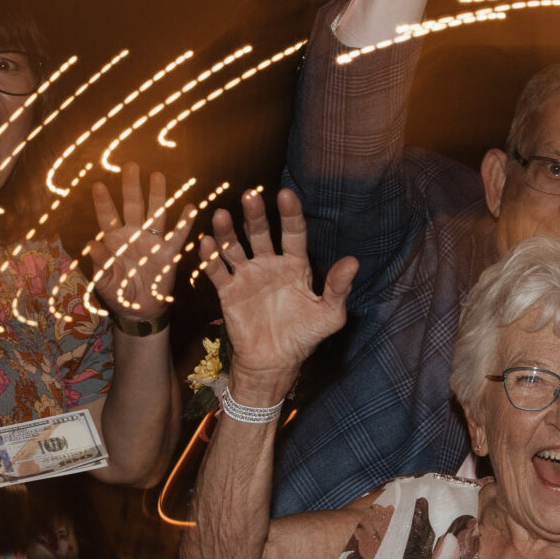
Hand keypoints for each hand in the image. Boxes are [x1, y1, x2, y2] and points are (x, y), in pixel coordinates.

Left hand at [87, 163, 193, 326]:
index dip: (103, 202)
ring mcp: (152, 242)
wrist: (140, 311)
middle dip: (131, 187)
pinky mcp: (168, 254)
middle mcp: (133, 236)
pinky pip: (178, 236)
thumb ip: (100, 265)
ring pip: (155, 214)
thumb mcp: (105, 283)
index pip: (108, 217)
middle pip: (133, 207)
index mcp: (114, 241)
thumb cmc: (119, 295)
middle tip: (130, 165)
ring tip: (158, 176)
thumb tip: (91, 244)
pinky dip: (184, 223)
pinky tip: (190, 207)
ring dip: (157, 195)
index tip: (98, 184)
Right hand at [197, 189, 353, 398]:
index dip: (290, 215)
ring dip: (227, 231)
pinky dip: (210, 258)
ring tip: (222, 215)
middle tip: (250, 195)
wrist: (275, 363)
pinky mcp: (228, 292)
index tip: (286, 195)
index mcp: (295, 265)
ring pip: (235, 247)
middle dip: (255, 215)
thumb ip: (338, 288)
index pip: (293, 233)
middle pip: (260, 233)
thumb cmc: (304, 336)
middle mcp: (269, 264)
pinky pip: (217, 271)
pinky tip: (205, 243)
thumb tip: (354, 262)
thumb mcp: (329, 315)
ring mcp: (247, 276)